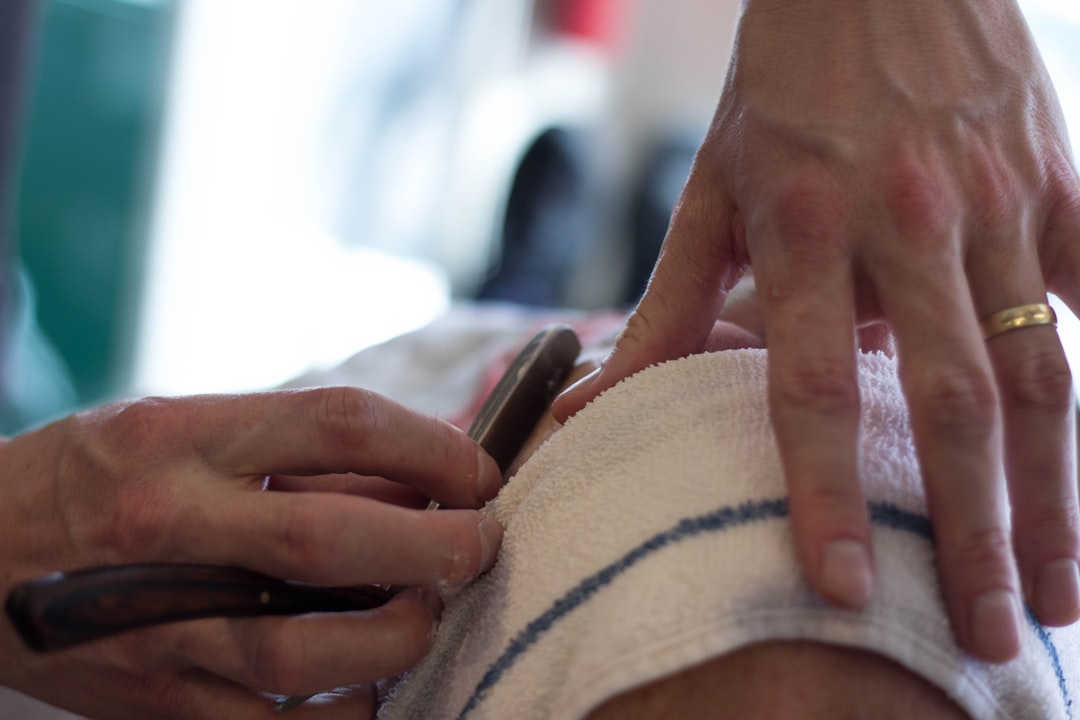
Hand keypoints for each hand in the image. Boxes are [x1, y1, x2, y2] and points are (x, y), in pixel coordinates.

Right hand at [0, 388, 502, 718]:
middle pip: (333, 539)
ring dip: (397, 635)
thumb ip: (293, 454)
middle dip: (436, 545)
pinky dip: (345, 712)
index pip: (339, 425)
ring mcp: (161, 624)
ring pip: (307, 648)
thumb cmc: (94, 477)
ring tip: (427, 612)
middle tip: (481, 544)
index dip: (431, 446)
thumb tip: (419, 480)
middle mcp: (171, 528)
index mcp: (182, 440)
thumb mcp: (182, 426)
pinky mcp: (159, 701)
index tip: (475, 469)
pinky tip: (373, 686)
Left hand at [554, 0, 1079, 661]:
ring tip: (1064, 593)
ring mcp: (998, 200)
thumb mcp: (708, 191)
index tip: (843, 590)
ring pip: (1044, 369)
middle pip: (952, 403)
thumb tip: (593, 404)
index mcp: (803, 227)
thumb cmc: (781, 85)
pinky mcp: (1058, 176)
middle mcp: (909, 221)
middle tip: (992, 636)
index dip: (822, 493)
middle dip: (978, 533)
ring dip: (1059, 493)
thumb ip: (665, 308)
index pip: (812, 386)